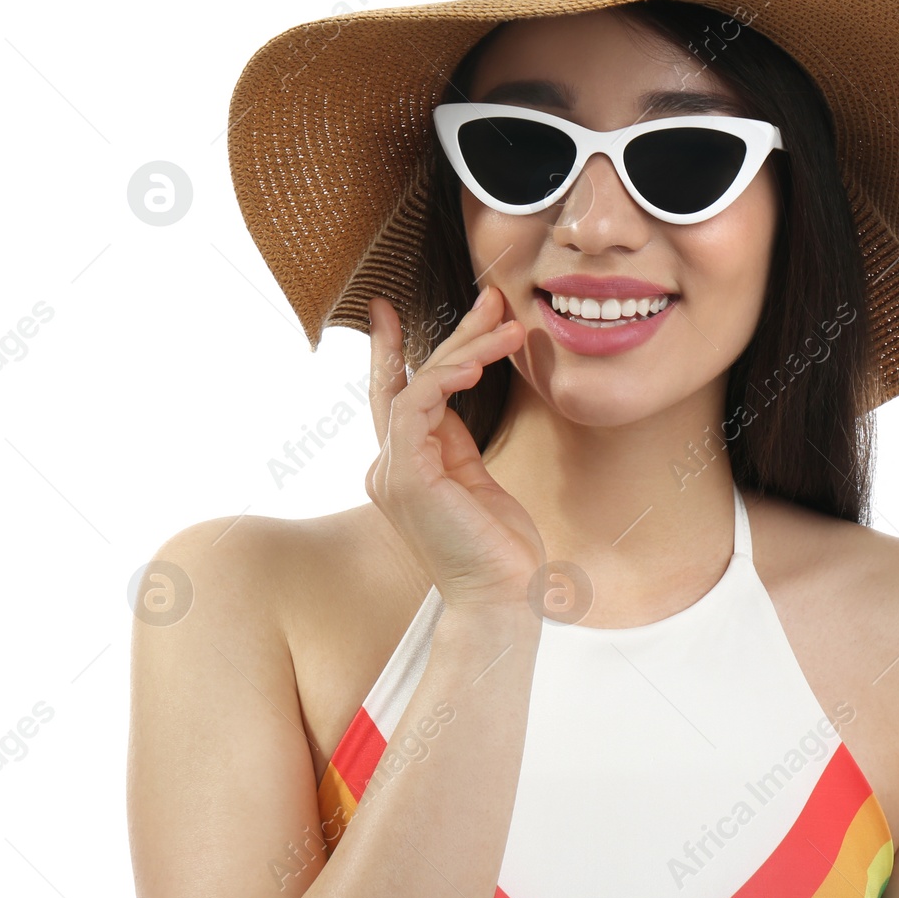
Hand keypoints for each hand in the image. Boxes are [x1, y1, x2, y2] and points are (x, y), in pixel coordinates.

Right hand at [365, 287, 544, 605]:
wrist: (502, 599)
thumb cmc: (499, 549)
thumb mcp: (478, 481)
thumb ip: (458, 441)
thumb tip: (457, 393)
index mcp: (405, 468)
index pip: (396, 394)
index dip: (392, 348)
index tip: (388, 306)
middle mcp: (388, 467)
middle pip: (413, 381)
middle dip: (455, 334)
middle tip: (492, 298)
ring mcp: (392, 472)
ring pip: (417, 386)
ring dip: (466, 349)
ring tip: (510, 327)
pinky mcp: (405, 477)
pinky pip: (418, 407)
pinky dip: (447, 377)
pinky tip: (480, 362)